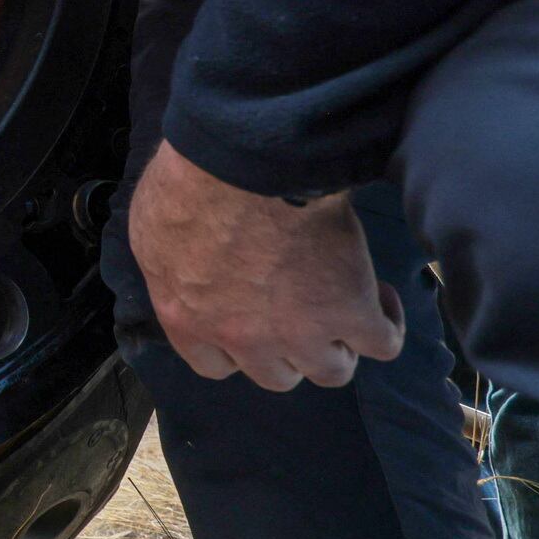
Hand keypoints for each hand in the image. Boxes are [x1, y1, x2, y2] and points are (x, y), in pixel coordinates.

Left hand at [126, 139, 406, 389]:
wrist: (247, 162)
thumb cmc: (190, 184)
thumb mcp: (152, 230)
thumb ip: (171, 266)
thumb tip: (189, 266)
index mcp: (187, 320)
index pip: (214, 366)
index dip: (236, 349)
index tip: (249, 323)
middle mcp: (243, 340)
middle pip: (277, 376)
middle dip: (289, 350)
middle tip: (301, 311)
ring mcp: (299, 333)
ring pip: (332, 371)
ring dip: (340, 346)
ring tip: (345, 309)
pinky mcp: (350, 312)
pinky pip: (383, 344)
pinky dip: (387, 323)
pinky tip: (381, 294)